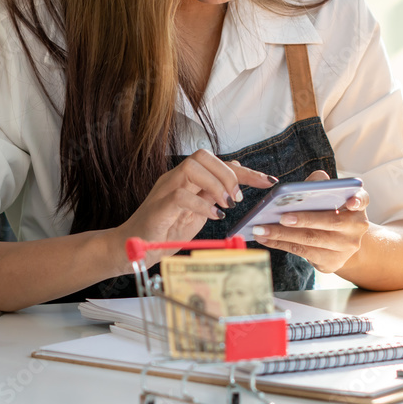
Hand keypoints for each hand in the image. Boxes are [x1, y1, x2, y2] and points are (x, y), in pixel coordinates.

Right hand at [116, 150, 276, 268]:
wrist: (133, 248)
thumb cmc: (165, 230)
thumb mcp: (198, 211)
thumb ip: (213, 194)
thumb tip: (236, 179)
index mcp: (187, 179)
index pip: (218, 164)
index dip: (246, 171)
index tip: (269, 181)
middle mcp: (176, 178)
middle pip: (204, 155)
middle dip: (229, 174)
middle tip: (238, 198)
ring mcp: (165, 189)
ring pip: (192, 166)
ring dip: (216, 184)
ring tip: (226, 205)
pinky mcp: (159, 206)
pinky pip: (181, 194)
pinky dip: (202, 204)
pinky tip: (214, 217)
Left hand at [252, 170, 368, 273]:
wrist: (341, 245)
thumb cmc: (330, 214)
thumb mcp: (329, 198)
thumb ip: (321, 185)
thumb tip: (310, 182)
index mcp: (357, 206)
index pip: (362, 199)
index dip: (357, 200)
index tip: (351, 202)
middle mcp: (356, 228)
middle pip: (330, 222)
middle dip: (304, 219)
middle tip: (281, 217)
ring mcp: (345, 248)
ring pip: (311, 240)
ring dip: (282, 235)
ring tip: (261, 229)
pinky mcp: (332, 262)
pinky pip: (302, 252)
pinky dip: (281, 244)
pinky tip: (265, 238)